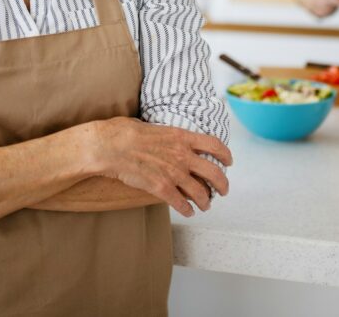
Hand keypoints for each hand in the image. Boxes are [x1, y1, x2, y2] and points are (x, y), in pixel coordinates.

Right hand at [90, 118, 231, 216]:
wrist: (110, 146)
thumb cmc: (125, 132)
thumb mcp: (153, 126)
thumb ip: (165, 134)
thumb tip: (164, 136)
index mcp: (182, 136)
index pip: (214, 145)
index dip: (225, 154)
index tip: (228, 161)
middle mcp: (182, 155)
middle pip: (214, 172)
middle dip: (222, 184)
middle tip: (223, 190)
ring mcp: (173, 172)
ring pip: (200, 192)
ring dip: (205, 201)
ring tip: (205, 205)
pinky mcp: (161, 187)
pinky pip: (181, 203)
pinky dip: (187, 209)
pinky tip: (188, 212)